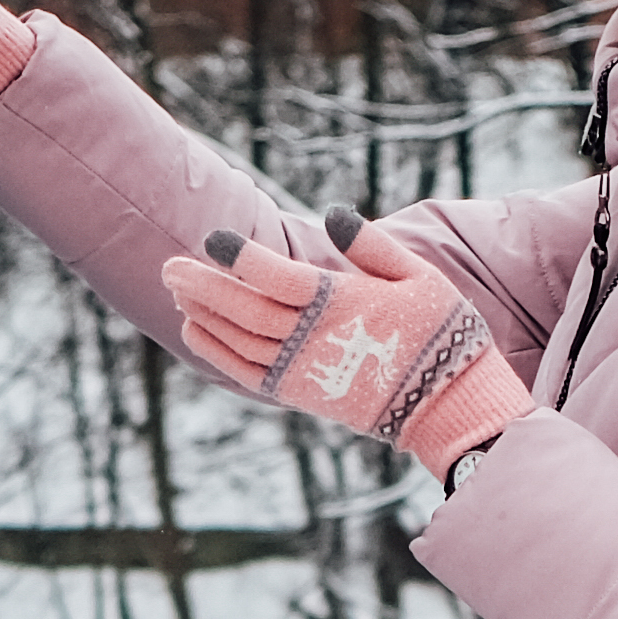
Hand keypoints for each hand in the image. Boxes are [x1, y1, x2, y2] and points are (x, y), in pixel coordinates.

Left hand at [166, 209, 528, 479]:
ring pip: (239, 339)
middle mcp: (316, 338)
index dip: (241, 256)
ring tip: (175, 288)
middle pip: (245, 308)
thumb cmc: (442, 332)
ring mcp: (304, 369)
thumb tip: (333, 214)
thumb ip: (373, 246)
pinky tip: (195, 328)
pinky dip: (215, 350)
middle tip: (169, 264)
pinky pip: (245, 372)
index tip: (213, 237)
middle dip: (204, 285)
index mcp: (345, 303)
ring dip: (203, 313)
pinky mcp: (300, 393)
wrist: (448, 405)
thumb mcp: (420, 277)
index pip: (278, 277)